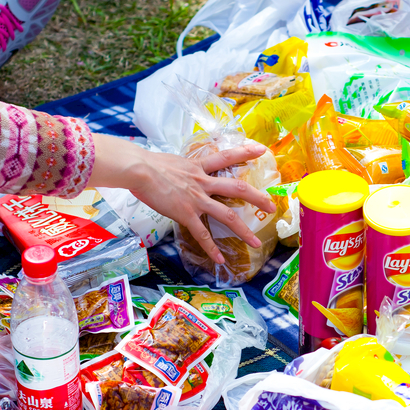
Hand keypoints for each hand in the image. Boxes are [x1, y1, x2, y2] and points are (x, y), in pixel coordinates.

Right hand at [88, 134, 275, 264]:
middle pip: (237, 187)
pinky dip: (212, 248)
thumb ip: (181, 169)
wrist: (137, 169)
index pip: (226, 156)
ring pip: (227, 214)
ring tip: (256, 243)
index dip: (245, 152)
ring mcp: (196, 199)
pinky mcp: (186, 213)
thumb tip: (179, 171)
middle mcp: (202, 182)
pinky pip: (202, 234)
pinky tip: (220, 260)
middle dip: (257, 197)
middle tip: (272, 205)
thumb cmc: (146, 163)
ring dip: (243, 230)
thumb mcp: (171, 161)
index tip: (261, 150)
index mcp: (198, 166)